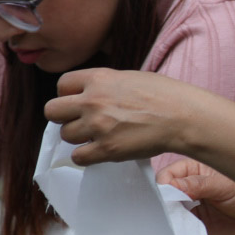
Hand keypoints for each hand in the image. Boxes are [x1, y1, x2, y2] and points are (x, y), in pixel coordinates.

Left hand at [47, 68, 234, 193]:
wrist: (182, 116)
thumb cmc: (164, 95)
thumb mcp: (129, 78)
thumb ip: (105, 85)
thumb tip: (91, 94)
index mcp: (98, 78)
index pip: (61, 84)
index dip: (67, 95)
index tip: (78, 102)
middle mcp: (92, 100)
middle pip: (52, 110)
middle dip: (63, 117)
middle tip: (79, 122)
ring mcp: (98, 125)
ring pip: (65, 135)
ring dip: (78, 138)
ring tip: (96, 137)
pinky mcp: (107, 149)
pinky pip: (78, 157)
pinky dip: (86, 156)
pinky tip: (99, 152)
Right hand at [159, 159, 234, 234]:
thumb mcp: (223, 185)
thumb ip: (196, 185)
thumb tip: (168, 186)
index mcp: (192, 170)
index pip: (167, 175)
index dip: (163, 186)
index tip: (166, 196)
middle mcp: (187, 189)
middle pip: (164, 195)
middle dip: (163, 204)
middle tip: (169, 212)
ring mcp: (190, 209)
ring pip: (169, 214)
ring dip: (169, 220)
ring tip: (175, 223)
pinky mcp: (195, 228)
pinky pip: (180, 231)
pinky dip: (178, 234)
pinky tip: (181, 233)